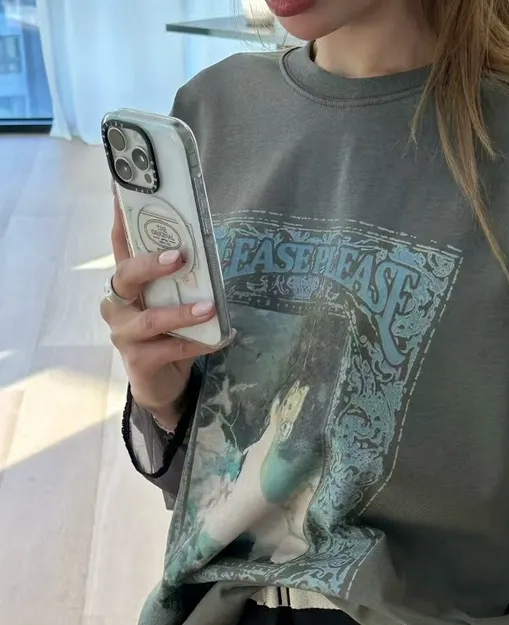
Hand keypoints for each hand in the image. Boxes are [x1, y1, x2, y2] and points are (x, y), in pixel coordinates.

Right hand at [100, 196, 226, 431]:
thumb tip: (205, 248)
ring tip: (209, 308)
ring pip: (150, 318)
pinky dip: (198, 342)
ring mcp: (123, 333)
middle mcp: (117, 304)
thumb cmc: (168, 333)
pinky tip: (220, 338)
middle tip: (179, 257)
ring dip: (182, 312)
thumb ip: (180, 280)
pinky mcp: (138, 360)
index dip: (119, 217)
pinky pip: (170, 348)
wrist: (163, 383)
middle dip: (151, 264)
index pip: (120, 244)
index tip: (121, 187)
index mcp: (125, 283)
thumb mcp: (172, 301)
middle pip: (126, 276)